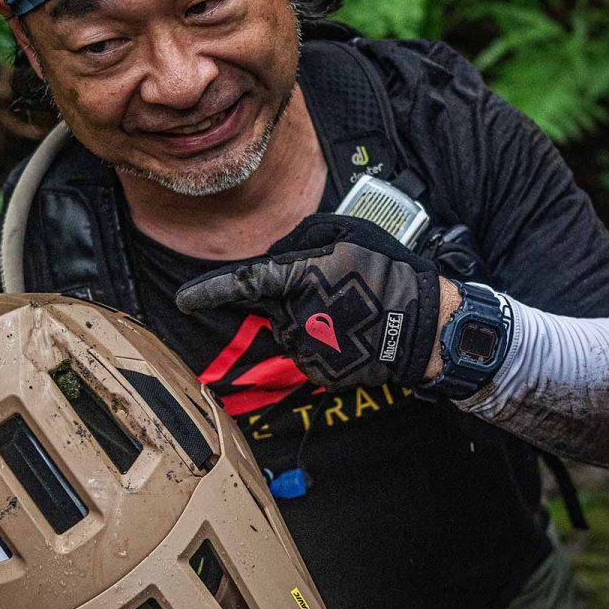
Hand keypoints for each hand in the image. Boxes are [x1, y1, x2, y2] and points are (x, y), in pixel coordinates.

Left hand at [176, 214, 442, 390]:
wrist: (425, 325)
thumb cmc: (390, 273)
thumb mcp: (350, 236)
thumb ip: (306, 239)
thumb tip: (278, 256)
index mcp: (301, 277)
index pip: (245, 284)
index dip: (209, 292)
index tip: (183, 300)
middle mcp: (298, 315)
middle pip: (274, 309)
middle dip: (292, 301)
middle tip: (337, 293)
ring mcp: (309, 348)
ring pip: (291, 332)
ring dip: (309, 323)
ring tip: (350, 313)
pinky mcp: (322, 373)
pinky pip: (309, 354)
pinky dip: (323, 345)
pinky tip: (352, 334)